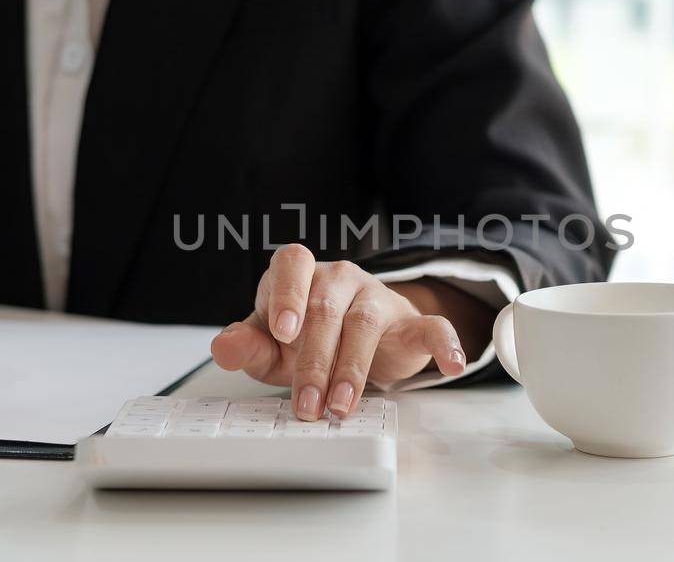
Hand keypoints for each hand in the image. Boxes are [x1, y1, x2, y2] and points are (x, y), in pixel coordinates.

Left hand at [209, 244, 476, 420]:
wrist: (356, 343)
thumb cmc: (305, 340)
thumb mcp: (271, 348)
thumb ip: (247, 346)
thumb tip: (223, 345)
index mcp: (300, 275)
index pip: (291, 266)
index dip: (287, 296)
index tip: (283, 333)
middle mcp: (339, 278)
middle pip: (325, 311)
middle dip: (314, 362)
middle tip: (306, 404)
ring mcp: (376, 297)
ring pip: (364, 324)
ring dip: (352, 369)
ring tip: (341, 406)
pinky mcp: (410, 322)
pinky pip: (431, 326)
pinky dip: (443, 343)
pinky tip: (450, 363)